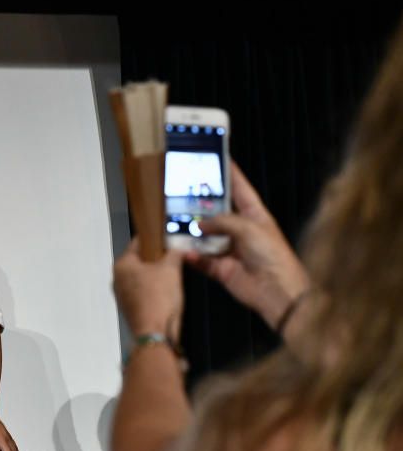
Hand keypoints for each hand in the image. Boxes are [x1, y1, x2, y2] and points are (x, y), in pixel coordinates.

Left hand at [113, 239, 184, 339]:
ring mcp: (121, 295)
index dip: (154, 238)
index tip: (167, 238)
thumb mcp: (171, 269)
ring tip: (173, 274)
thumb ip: (174, 253)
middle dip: (156, 258)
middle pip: (139, 261)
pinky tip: (166, 292)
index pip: (138, 242)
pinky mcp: (129, 308)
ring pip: (140, 277)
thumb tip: (177, 248)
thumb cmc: (160, 296)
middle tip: (173, 257)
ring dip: (155, 275)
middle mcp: (116, 278)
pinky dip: (152, 290)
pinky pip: (142, 292)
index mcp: (122, 265)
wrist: (155, 333)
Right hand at [186, 162, 309, 327]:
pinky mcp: (220, 268)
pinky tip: (181, 250)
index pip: (239, 188)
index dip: (229, 173)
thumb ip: (222, 221)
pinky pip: (201, 260)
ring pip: (205, 236)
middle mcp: (240, 230)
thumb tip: (199, 224)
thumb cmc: (272, 256)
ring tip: (172, 220)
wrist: (277, 292)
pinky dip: (191, 256)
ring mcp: (229, 249)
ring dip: (191, 231)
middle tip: (181, 191)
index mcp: (254, 215)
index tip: (216, 158)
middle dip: (200, 204)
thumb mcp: (249, 228)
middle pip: (217, 212)